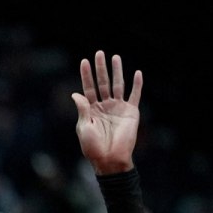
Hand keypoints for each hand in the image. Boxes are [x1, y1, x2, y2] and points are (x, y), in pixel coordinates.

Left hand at [71, 50, 141, 173]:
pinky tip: (137, 73)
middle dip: (101, 68)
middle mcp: (105, 106)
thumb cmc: (93, 147)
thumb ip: (82, 109)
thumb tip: (76, 93)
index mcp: (91, 110)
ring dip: (117, 71)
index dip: (86, 75)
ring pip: (117, 85)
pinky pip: (135, 95)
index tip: (84, 61)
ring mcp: (118, 108)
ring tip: (115, 57)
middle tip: (99, 53)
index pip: (88, 88)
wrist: (110, 159)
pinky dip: (137, 84)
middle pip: (102, 83)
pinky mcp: (131, 112)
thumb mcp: (84, 127)